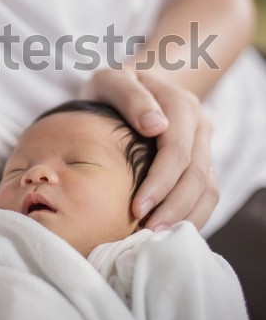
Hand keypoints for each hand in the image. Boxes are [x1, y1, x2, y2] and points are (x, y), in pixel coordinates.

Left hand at [81, 67, 218, 230]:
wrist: (133, 85)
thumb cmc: (114, 87)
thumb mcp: (111, 80)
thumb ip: (130, 97)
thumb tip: (155, 126)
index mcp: (179, 104)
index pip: (177, 151)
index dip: (160, 183)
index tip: (136, 208)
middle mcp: (198, 123)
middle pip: (196, 174)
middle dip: (173, 207)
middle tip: (146, 233)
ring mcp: (203, 143)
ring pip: (207, 187)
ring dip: (185, 216)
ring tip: (157, 238)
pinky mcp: (201, 159)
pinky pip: (206, 192)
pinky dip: (191, 215)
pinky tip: (168, 231)